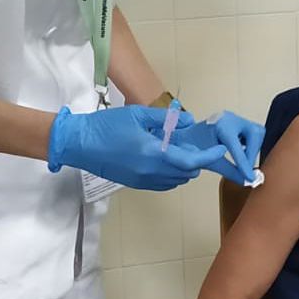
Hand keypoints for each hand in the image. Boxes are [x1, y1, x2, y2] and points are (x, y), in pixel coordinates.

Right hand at [48, 104, 221, 191]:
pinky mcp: (135, 184)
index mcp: (154, 154)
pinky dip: (171, 174)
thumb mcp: (138, 115)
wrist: (78, 144)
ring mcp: (143, 180)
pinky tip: (164, 159)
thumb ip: (166, 119)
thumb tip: (188, 121)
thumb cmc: (106, 126)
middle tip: (194, 144)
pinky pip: (163, 183)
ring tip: (178, 150)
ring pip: (176, 180)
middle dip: (196, 160)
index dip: (209, 156)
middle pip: (187, 173)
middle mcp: (151, 172)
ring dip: (184, 168)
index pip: (192, 161)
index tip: (219, 149)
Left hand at [171, 111, 264, 184]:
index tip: (250, 177)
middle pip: (255, 134)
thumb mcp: (209, 161)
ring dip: (254, 149)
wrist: (186, 138)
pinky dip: (252, 146)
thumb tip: (244, 181)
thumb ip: (228, 171)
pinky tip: (243, 155)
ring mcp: (236, 119)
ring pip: (257, 133)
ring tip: (244, 163)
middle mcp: (230, 119)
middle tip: (247, 169)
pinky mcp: (240, 124)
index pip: (237, 146)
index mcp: (220, 125)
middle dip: (253, 153)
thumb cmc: (192, 146)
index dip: (244, 163)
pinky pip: (254, 134)